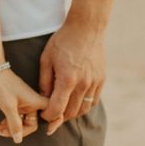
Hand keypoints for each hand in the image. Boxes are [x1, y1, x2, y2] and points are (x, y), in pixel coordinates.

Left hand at [0, 69, 48, 144]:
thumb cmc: (1, 85)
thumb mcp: (8, 106)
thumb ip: (14, 124)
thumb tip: (18, 140)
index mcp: (36, 101)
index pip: (51, 115)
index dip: (53, 124)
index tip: (48, 132)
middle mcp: (32, 104)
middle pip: (29, 125)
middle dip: (15, 131)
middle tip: (0, 131)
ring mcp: (23, 104)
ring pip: (19, 123)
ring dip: (6, 128)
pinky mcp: (15, 104)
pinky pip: (13, 118)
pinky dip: (3, 123)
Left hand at [39, 19, 105, 134]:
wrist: (86, 28)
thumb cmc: (63, 41)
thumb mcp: (46, 59)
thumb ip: (45, 81)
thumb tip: (44, 98)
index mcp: (67, 79)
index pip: (57, 109)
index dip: (48, 116)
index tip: (43, 114)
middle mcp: (83, 84)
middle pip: (70, 113)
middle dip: (58, 117)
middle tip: (51, 112)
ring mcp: (94, 83)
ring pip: (83, 110)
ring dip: (71, 113)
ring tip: (63, 108)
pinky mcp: (101, 80)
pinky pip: (93, 101)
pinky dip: (83, 106)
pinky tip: (76, 101)